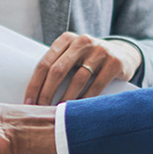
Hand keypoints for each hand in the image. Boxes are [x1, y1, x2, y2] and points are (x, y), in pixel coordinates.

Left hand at [26, 33, 140, 104]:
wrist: (123, 54)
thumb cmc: (89, 60)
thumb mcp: (73, 55)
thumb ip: (57, 65)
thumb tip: (33, 94)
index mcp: (66, 39)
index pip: (44, 63)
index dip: (35, 85)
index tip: (29, 102)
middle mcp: (82, 42)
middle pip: (57, 70)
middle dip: (46, 93)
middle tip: (41, 110)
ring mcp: (100, 51)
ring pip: (77, 79)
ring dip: (65, 100)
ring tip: (59, 113)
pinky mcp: (114, 62)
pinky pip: (96, 85)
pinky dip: (85, 100)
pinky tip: (78, 110)